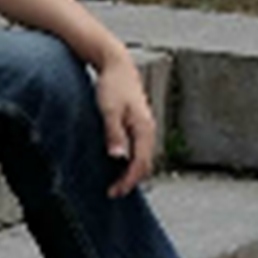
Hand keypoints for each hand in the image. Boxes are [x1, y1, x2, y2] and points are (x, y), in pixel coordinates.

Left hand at [94, 45, 156, 197]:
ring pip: (143, 157)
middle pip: (145, 164)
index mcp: (144, 128)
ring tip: (116, 183)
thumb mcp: (109, 110)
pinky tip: (120, 164)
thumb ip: (114, 133)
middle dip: (131, 181)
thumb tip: (118, 157)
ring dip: (132, 172)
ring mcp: (146, 127)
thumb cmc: (112, 85)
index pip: (140, 163)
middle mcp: (149, 130)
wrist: (117, 64)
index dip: (128, 181)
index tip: (114, 191)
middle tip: (113, 192)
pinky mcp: (139, 124)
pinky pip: (139, 149)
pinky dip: (132, 161)